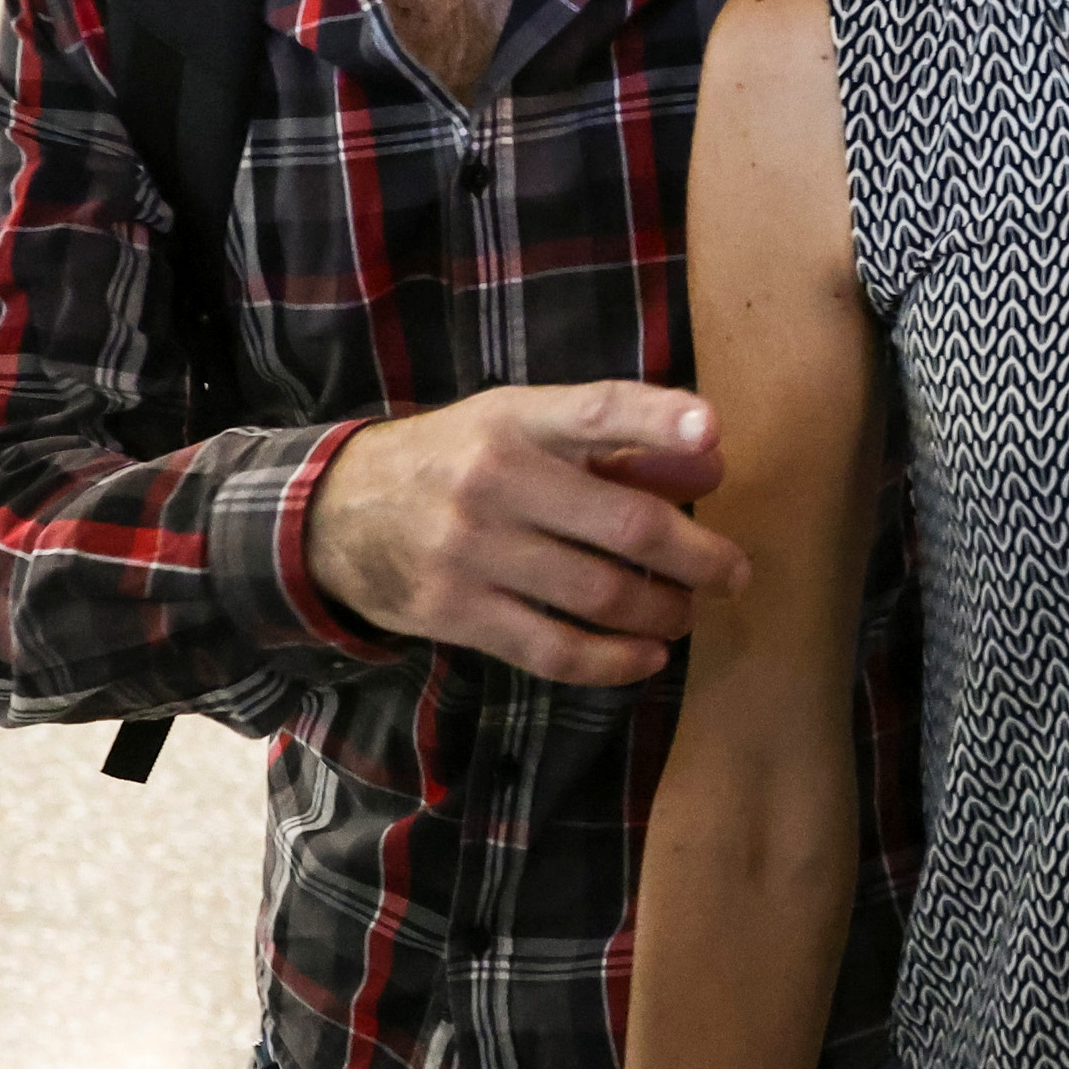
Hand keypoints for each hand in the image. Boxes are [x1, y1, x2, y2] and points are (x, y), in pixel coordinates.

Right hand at [306, 382, 749, 687]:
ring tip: (687, 611)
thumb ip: (619, 445)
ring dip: (664, 611)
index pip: (598, 409)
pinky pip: (554, 648)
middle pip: (624, 524)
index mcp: (514, 418)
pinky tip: (648, 654)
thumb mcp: (521, 428)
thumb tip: (713, 463)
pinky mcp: (454, 611)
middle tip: (733, 572)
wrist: (335, 512)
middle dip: (698, 556)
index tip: (713, 430)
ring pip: (600, 593)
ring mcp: (470, 549)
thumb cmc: (457, 462)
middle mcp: (493, 479)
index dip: (659, 418)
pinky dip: (614, 660)